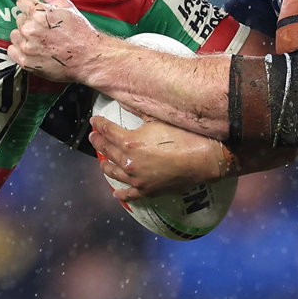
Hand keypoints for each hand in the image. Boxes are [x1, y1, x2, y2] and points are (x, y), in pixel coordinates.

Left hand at [8, 0, 108, 82]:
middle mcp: (30, 29)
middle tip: (47, 29)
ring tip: (42, 40)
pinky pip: (12, 51)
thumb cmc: (79, 32)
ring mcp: (27, 47)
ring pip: (14, 34)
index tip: (42, 15)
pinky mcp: (26, 62)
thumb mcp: (63, 4)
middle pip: (19, 19)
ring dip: (24, 36)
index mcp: (38, 13)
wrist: (88, 57)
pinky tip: (36, 50)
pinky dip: (21, 50)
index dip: (32, 7)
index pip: (20, 2)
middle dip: (30, 22)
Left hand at [91, 115, 231, 197]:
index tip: (94, 121)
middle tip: (94, 137)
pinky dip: (121, 194)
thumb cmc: (183, 136)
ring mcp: (137, 179)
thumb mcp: (158, 120)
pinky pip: (129, 194)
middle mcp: (129, 162)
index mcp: (129, 142)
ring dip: (105, 165)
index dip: (100, 125)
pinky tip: (115, 193)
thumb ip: (140, 114)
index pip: (108, 131)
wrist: (204, 159)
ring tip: (101, 161)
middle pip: (108, 150)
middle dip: (99, 142)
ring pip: (114, 172)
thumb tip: (126, 103)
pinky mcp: (147, 191)